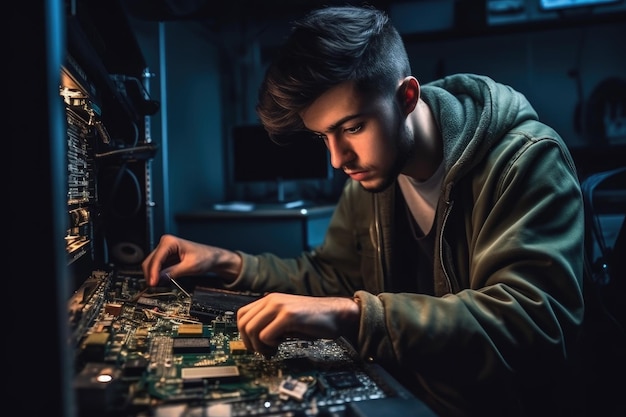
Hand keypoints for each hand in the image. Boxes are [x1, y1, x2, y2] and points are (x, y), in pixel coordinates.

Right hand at [141, 234, 241, 285]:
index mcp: (170, 242)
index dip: (153, 272)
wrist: (213, 257)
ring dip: (153, 275)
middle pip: (150, 261)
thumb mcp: (190, 267)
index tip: (153, 283)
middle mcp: (165, 243)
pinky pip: (157, 267)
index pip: (156, 259)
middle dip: (151, 274)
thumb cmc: (205, 257)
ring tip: (157, 285)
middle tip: (153, 287)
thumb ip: (173, 272)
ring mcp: (165, 250)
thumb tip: (160, 279)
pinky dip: (157, 274)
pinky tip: (161, 281)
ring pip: (151, 264)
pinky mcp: (167, 257)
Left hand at [236, 293, 359, 355]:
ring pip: (251, 330)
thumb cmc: (314, 319)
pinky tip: (281, 343)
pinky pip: (265, 335)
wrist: (336, 314)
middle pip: (243, 324)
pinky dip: (270, 344)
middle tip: (263, 350)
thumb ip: (270, 322)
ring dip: (259, 345)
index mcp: (270, 299)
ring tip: (273, 348)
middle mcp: (272, 300)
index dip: (243, 334)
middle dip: (249, 343)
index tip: (254, 344)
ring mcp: (280, 306)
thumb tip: (252, 339)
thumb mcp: (286, 317)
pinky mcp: (289, 316)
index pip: (241, 315)